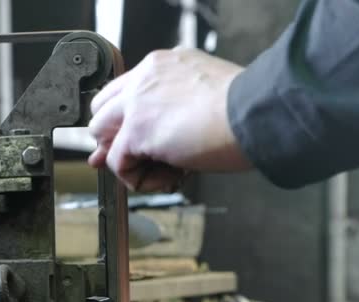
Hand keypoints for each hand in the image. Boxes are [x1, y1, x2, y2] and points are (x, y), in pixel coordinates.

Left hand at [88, 48, 251, 191]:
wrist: (256, 115)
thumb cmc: (244, 109)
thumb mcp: (203, 95)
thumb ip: (173, 108)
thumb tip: (154, 137)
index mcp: (160, 65)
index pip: (122, 92)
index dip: (123, 121)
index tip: (133, 141)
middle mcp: (143, 79)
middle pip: (101, 112)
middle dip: (115, 140)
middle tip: (139, 160)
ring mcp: (136, 104)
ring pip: (102, 137)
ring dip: (128, 160)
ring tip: (165, 172)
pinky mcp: (136, 131)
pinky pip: (117, 162)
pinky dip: (137, 178)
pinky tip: (166, 178)